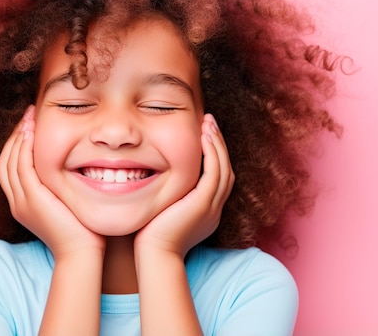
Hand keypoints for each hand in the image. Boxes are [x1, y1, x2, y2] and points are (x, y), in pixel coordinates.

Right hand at [0, 105, 104, 257]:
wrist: (81, 253)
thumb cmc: (80, 230)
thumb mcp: (64, 203)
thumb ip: (59, 186)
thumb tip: (70, 166)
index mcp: (22, 203)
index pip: (9, 168)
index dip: (16, 145)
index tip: (29, 126)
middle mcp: (17, 202)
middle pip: (4, 161)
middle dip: (14, 136)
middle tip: (27, 115)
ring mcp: (21, 202)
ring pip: (9, 161)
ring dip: (18, 136)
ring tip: (29, 117)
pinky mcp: (32, 200)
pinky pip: (21, 167)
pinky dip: (23, 148)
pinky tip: (31, 133)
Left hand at [134, 113, 234, 257]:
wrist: (155, 255)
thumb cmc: (151, 236)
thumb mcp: (165, 209)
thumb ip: (169, 193)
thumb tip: (157, 176)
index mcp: (207, 210)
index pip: (218, 176)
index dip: (214, 154)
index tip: (205, 134)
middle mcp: (215, 208)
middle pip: (226, 169)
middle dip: (219, 144)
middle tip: (210, 122)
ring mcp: (212, 207)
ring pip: (223, 168)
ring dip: (217, 143)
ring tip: (208, 123)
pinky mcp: (204, 204)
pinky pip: (214, 173)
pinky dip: (212, 153)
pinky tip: (204, 137)